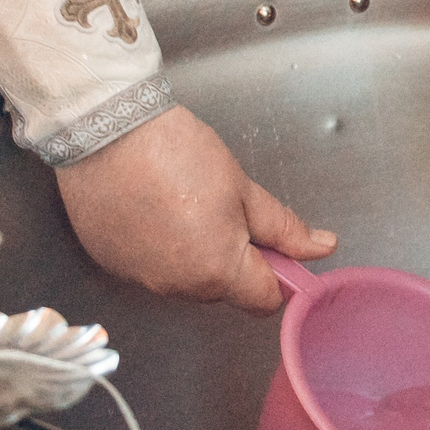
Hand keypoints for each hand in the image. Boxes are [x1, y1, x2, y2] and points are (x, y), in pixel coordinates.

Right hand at [54, 104, 335, 312]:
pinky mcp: (112, 263)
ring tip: (182, 203)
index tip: (274, 245)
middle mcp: (177, 287)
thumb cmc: (176, 152)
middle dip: (233, 258)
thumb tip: (322, 248)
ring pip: (187, 279)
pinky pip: (151, 267)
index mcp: (217, 272)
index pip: (265, 300)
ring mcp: (140, 278)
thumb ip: (284, 228)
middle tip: (224, 208)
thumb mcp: (243, 188)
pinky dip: (159, 247)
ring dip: (194, 253)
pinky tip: (152, 208)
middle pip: (224, 289)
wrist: (106, 130)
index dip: (278, 272)